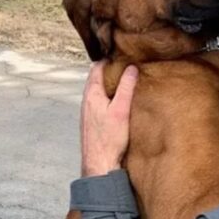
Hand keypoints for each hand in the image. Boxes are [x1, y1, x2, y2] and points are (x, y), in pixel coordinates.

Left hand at [80, 61, 137, 176]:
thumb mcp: (121, 109)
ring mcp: (88, 111)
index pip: (97, 67)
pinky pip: (100, 101)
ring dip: (110, 84)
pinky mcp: (92, 121)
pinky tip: (120, 102)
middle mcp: (86, 101)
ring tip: (126, 82)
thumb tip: (131, 68)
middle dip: (111, 70)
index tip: (122, 55)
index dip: (109, 59)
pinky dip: (109, 96)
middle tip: (127, 66)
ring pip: (98, 90)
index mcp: (91, 94)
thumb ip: (126, 88)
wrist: (99, 163)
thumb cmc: (109, 139)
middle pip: (97, 78)